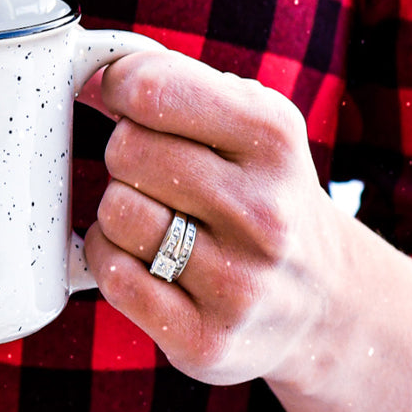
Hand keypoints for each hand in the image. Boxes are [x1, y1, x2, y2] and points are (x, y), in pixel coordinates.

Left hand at [83, 50, 336, 389]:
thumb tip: (88, 71)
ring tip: (158, 218)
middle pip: (125, 151)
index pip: (150, 88)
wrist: (323, 301)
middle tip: (155, 173)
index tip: (131, 103)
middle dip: (124, 155)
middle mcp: (264, 212)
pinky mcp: (206, 341)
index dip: (122, 89)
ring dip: (119, 212)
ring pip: (115, 213)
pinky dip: (113, 260)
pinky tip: (146, 260)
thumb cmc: (260, 190)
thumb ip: (175, 82)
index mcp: (272, 137)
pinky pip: (113, 276)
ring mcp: (239, 283)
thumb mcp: (249, 120)